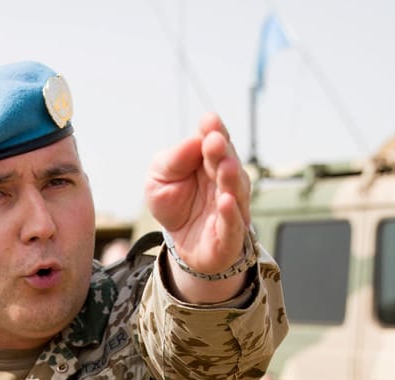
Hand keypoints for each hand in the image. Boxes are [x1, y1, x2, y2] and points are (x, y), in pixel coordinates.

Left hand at [143, 113, 252, 297]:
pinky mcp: (229, 236)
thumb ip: (173, 160)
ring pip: (235, 191)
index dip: (214, 131)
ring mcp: (230, 207)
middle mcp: (224, 181)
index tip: (209, 121)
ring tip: (225, 166)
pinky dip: (231, 214)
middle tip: (215, 141)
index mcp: (208, 161)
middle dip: (222, 152)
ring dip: (231, 178)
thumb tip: (193, 140)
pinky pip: (233, 224)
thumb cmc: (172, 204)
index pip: (215, 141)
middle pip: (227, 163)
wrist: (177, 243)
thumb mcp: (159, 178)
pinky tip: (226, 201)